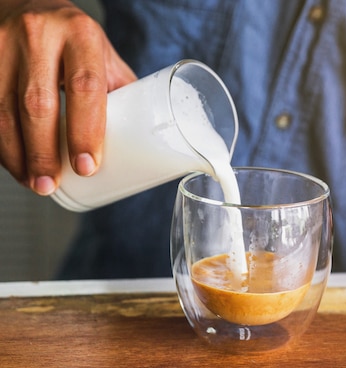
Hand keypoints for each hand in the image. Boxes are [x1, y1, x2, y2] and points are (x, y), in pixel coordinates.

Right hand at [0, 0, 135, 194]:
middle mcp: (39, 34)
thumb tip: (145, 140)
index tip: (87, 167)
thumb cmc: (72, 37)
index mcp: (81, 35)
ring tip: (34, 183)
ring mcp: (2, 43)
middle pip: (38, 105)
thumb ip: (117, 90)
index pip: (85, 87)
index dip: (86, 132)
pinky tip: (14, 163)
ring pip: (4, 110)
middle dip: (44, 153)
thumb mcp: (101, 53)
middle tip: (52, 185)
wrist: (26, 2)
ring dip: (17, 155)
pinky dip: (0, 143)